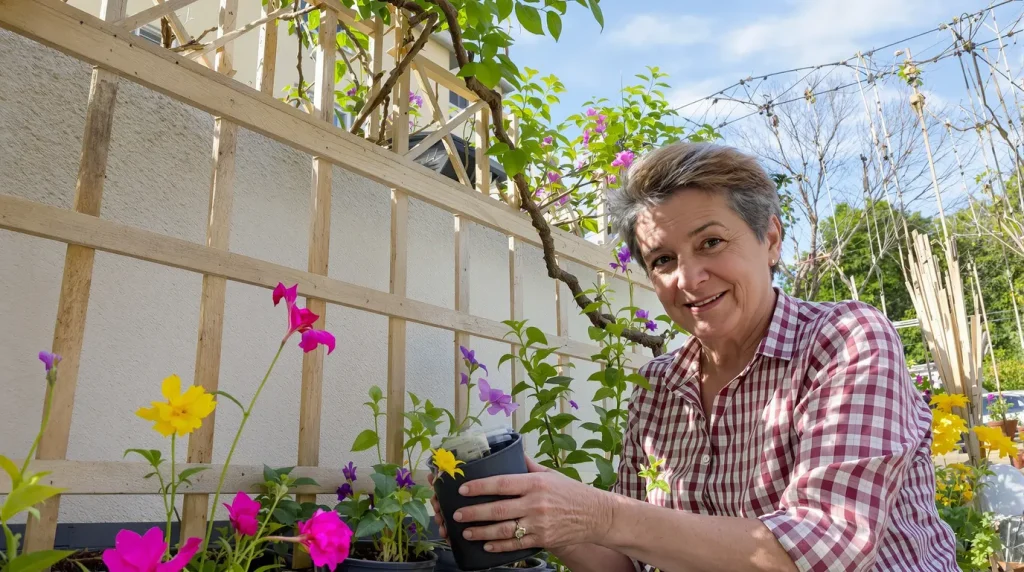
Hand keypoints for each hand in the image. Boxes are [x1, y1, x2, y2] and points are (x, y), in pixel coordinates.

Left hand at [442, 456, 611, 552]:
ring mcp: (539, 523)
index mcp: (535, 483)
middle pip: (498, 509)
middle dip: (474, 512)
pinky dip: (499, 545)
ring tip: (466, 531)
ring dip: (482, 532)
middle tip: (456, 514)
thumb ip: (529, 465)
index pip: (502, 483)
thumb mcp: (551, 474)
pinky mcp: (543, 538)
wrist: (597, 515)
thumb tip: (512, 452)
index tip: (463, 489)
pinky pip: (516, 544)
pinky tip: (486, 545)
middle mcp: (536, 503)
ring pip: (504, 529)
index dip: (480, 486)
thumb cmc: (572, 492)